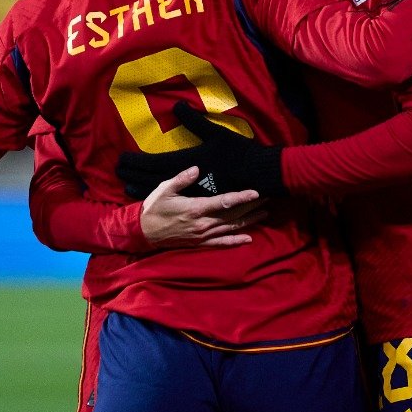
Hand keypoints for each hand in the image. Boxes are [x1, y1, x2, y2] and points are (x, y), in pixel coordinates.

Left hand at [116, 103, 284, 197]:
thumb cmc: (239, 153)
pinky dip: (160, 199)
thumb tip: (177, 105)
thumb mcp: (216, 133)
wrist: (261, 175)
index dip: (135, 162)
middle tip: (117, 172)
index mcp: (188, 162)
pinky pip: (174, 201)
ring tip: (127, 187)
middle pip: (152, 180)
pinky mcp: (202, 201)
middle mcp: (186, 180)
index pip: (153, 163)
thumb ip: (194, 120)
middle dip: (133, 175)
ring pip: (162, 194)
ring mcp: (193, 193)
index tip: (121, 160)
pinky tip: (153, 200)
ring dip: (142, 189)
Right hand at [138, 167, 265, 248]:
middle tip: (268, 198)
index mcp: (195, 208)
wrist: (143, 232)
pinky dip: (236, 241)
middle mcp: (203, 223)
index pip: (224, 202)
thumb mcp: (164, 189)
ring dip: (249, 221)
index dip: (241, 197)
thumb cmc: (154, 208)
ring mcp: (203, 235)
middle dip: (251, 206)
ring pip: (231, 228)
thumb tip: (196, 169)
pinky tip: (249, 238)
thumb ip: (181, 179)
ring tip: (265, 213)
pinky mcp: (200, 243)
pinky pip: (222, 243)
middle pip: (232, 215)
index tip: (256, 192)